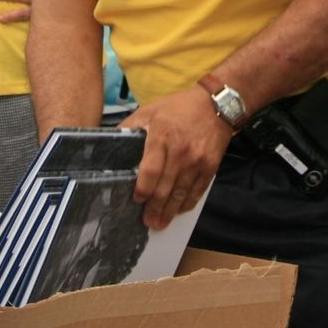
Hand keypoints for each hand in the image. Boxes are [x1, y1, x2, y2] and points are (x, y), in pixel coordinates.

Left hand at [121, 89, 230, 230]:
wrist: (217, 104)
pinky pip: (197, 191)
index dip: (143, 188)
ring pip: (181, 194)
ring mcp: (197, 161)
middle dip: (155, 208)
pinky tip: (178, 211)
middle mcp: (180, 151)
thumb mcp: (150, 110)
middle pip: (165, 187)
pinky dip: (187, 204)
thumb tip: (110, 141)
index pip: (150, 169)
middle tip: (147, 222)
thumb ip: (131, 126)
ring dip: (169, 212)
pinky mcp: (210, 167)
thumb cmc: (178, 108)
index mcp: (162, 136)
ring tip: (160, 223)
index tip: (137, 200)